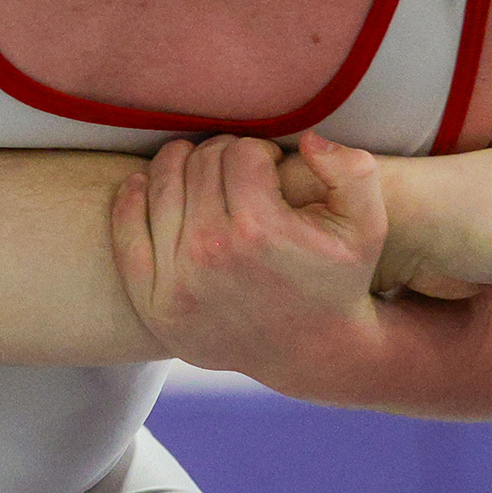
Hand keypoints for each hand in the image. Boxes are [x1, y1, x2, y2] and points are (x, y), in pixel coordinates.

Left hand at [107, 133, 389, 389]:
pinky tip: (147, 184)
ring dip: (180, 167)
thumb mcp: (367, 226)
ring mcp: (175, 280)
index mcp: (260, 231)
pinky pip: (124, 229)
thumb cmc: (336, 279)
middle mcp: (211, 254)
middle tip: (238, 172)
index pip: (239, 153)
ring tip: (203, 176)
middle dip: (221, 156)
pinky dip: (132, 196)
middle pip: (199, 164)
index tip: (268, 167)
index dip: (258, 151)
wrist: (311, 353)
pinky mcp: (152, 302)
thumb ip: (353, 171)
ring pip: (160, 183)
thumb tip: (309, 140)